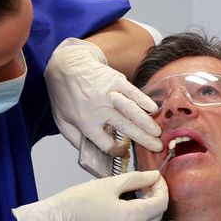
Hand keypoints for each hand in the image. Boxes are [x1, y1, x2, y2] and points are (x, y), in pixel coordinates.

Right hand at [12, 170, 167, 220]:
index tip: (155, 175)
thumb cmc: (80, 200)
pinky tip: (130, 202)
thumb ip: (136, 178)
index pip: (161, 203)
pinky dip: (140, 214)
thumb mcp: (109, 184)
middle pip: (158, 215)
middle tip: (148, 181)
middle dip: (158, 196)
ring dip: (149, 206)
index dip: (162, 187)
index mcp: (132, 217)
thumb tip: (155, 176)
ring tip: (139, 190)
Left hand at [45, 38, 162, 154]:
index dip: (116, 151)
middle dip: (143, 139)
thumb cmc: (63, 95)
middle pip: (125, 128)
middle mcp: (99, 109)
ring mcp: (109, 94)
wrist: (65, 66)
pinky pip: (133, 92)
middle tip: (157, 147)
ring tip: (158, 133)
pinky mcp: (116, 80)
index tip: (123, 151)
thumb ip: (75, 139)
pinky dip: (144, 100)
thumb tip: (92, 154)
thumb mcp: (62, 122)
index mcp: (86, 122)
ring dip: (147, 123)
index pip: (106, 143)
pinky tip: (153, 109)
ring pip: (132, 111)